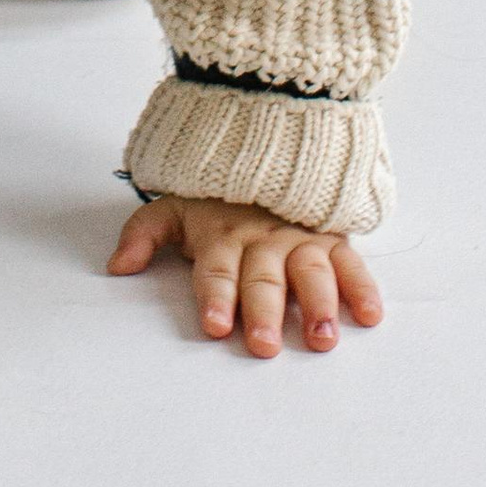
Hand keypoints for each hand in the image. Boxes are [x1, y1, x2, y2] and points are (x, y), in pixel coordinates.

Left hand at [107, 193, 382, 357]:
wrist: (266, 140)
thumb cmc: (216, 192)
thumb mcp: (174, 205)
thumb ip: (144, 233)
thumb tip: (117, 267)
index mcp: (222, 237)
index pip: (216, 271)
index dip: (215, 297)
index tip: (214, 326)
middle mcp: (263, 241)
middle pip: (263, 280)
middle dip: (262, 312)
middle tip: (262, 345)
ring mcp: (300, 240)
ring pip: (310, 274)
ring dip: (317, 307)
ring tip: (321, 339)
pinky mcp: (332, 239)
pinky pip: (350, 263)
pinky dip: (362, 288)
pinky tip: (368, 315)